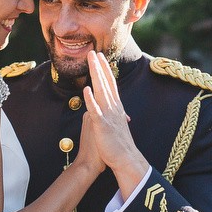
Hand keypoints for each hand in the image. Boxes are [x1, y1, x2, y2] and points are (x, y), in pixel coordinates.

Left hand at [82, 52, 149, 194]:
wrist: (125, 159)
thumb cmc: (119, 144)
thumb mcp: (117, 126)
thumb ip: (115, 117)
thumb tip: (115, 113)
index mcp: (116, 107)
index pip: (110, 84)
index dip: (105, 70)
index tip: (100, 57)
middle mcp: (113, 107)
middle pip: (105, 82)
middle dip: (99, 66)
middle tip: (93, 52)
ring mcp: (108, 115)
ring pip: (101, 90)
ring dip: (95, 75)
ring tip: (91, 61)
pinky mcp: (102, 125)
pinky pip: (95, 109)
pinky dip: (91, 99)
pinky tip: (86, 89)